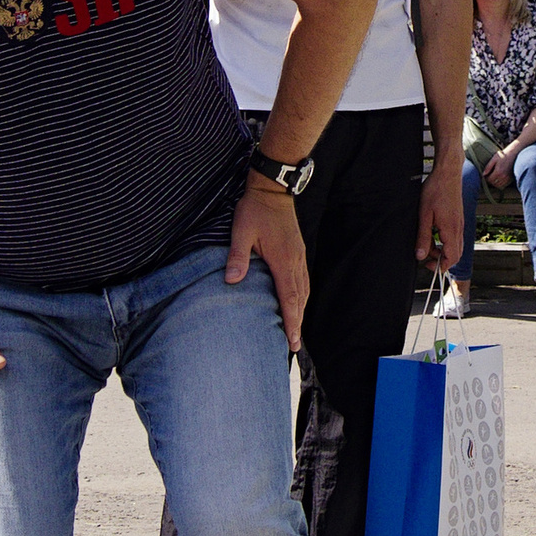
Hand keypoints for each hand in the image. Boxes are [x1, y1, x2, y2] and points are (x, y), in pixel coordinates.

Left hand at [228, 180, 309, 350]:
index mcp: (282, 260)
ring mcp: (299, 256)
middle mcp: (295, 262)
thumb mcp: (241, 232)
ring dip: (300, 311)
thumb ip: (238, 256)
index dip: (291, 322)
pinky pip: (303, 280)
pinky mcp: (298, 251)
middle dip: (297, 323)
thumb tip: (231, 280)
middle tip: (294, 346)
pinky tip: (296, 302)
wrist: (273, 190)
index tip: (292, 341)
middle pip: (300, 299)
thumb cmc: (255, 210)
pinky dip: (301, 296)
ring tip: (296, 330)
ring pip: (303, 290)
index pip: (289, 298)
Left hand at [416, 150, 465, 273]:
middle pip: (456, 255)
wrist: (448, 173)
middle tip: (426, 256)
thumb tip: (420, 256)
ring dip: (443, 251)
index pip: (451, 257)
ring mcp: (460, 224)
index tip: (427, 265)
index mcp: (451, 230)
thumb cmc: (435, 190)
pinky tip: (435, 234)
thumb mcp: (424, 215)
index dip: (440, 266)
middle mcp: (459, 229)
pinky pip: (456, 237)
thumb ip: (423, 237)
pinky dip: (446, 242)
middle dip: (441, 260)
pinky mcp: (458, 219)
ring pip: (457, 246)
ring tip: (428, 244)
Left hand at [485, 147, 513, 194]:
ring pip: (498, 186)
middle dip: (490, 181)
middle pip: (493, 183)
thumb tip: (483, 174)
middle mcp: (503, 177)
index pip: (489, 180)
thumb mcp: (494, 158)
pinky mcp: (511, 179)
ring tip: (493, 178)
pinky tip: (498, 179)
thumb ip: (488, 167)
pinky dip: (500, 184)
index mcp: (498, 172)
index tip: (485, 176)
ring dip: (494, 183)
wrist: (515, 154)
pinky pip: (504, 185)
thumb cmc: (504, 155)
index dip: (486, 178)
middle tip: (488, 177)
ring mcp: (507, 179)